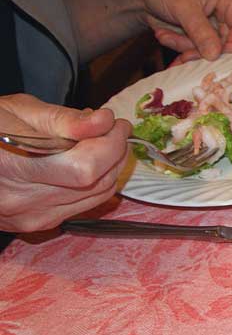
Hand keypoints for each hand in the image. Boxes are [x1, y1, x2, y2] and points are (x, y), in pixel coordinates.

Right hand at [0, 95, 130, 232]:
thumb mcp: (17, 111)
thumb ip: (64, 119)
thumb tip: (104, 121)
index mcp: (12, 167)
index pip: (85, 167)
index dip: (111, 144)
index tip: (115, 122)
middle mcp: (23, 201)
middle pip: (96, 183)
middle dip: (115, 152)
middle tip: (113, 129)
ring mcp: (31, 217)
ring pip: (96, 197)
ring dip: (110, 168)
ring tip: (102, 143)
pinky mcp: (37, 224)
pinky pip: (83, 205)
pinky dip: (96, 183)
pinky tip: (88, 163)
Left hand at [136, 0, 231, 61]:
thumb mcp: (182, 7)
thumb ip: (200, 32)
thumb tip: (215, 55)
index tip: (214, 57)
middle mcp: (226, 10)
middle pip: (228, 41)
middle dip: (203, 49)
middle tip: (184, 55)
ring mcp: (215, 22)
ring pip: (212, 48)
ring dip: (187, 47)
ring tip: (164, 36)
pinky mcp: (203, 33)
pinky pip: (199, 49)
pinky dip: (181, 46)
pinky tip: (165, 35)